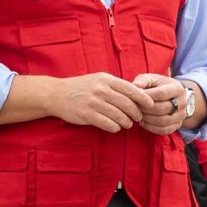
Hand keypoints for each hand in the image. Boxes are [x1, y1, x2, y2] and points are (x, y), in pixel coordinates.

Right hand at [37, 73, 153, 133]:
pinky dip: (115, 127)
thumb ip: (114, 85)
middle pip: (127, 104)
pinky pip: (108, 124)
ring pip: (119, 116)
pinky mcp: (87, 115)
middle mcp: (101, 90)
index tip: (150, 105)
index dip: (143, 98)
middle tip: (138, 117)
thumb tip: (137, 94)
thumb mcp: (97, 80)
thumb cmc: (80, 87)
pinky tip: (115, 127)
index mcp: (105, 79)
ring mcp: (94, 103)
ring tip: (127, 124)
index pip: (131, 89)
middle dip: (136, 113)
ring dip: (127, 122)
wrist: (56, 94)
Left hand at [131, 73, 191, 135]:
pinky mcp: (178, 125)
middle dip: (145, 109)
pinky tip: (143, 122)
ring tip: (137, 115)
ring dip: (147, 119)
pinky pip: (164, 130)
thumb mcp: (153, 79)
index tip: (135, 97)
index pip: (161, 93)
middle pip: (162, 108)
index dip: (146, 96)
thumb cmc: (159, 86)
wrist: (174, 97)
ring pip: (163, 121)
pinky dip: (151, 128)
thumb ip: (143, 80)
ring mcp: (181, 115)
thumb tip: (135, 85)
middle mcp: (183, 102)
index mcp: (177, 88)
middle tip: (134, 108)